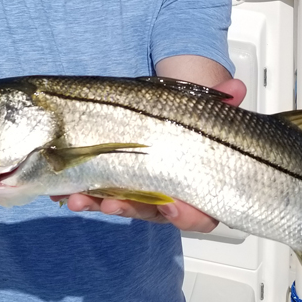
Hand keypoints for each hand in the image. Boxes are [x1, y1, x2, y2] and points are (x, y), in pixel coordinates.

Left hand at [53, 77, 246, 232]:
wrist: (150, 95)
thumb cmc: (180, 108)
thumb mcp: (200, 99)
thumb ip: (218, 96)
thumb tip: (236, 87)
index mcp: (196, 180)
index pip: (200, 211)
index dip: (189, 214)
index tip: (173, 205)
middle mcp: (168, 191)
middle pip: (154, 213)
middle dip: (133, 209)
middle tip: (115, 203)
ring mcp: (137, 188)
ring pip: (122, 205)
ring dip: (100, 204)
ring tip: (80, 199)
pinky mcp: (110, 181)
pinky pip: (97, 195)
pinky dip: (81, 195)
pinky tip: (65, 193)